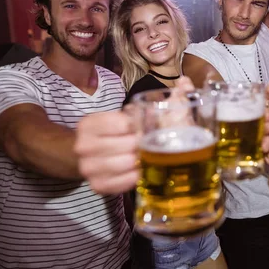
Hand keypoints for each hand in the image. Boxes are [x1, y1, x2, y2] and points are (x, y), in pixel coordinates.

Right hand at [75, 77, 195, 194]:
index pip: (122, 123)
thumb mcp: (125, 115)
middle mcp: (83, 145)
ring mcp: (88, 168)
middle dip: (145, 144)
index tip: (154, 123)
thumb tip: (185, 83)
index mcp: (90, 124)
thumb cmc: (115, 132)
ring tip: (153, 156)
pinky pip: (121, 184)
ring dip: (142, 161)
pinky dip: (135, 177)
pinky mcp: (96, 186)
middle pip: (126, 145)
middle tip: (158, 142)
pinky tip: (143, 171)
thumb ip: (151, 102)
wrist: (91, 154)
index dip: (143, 124)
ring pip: (125, 164)